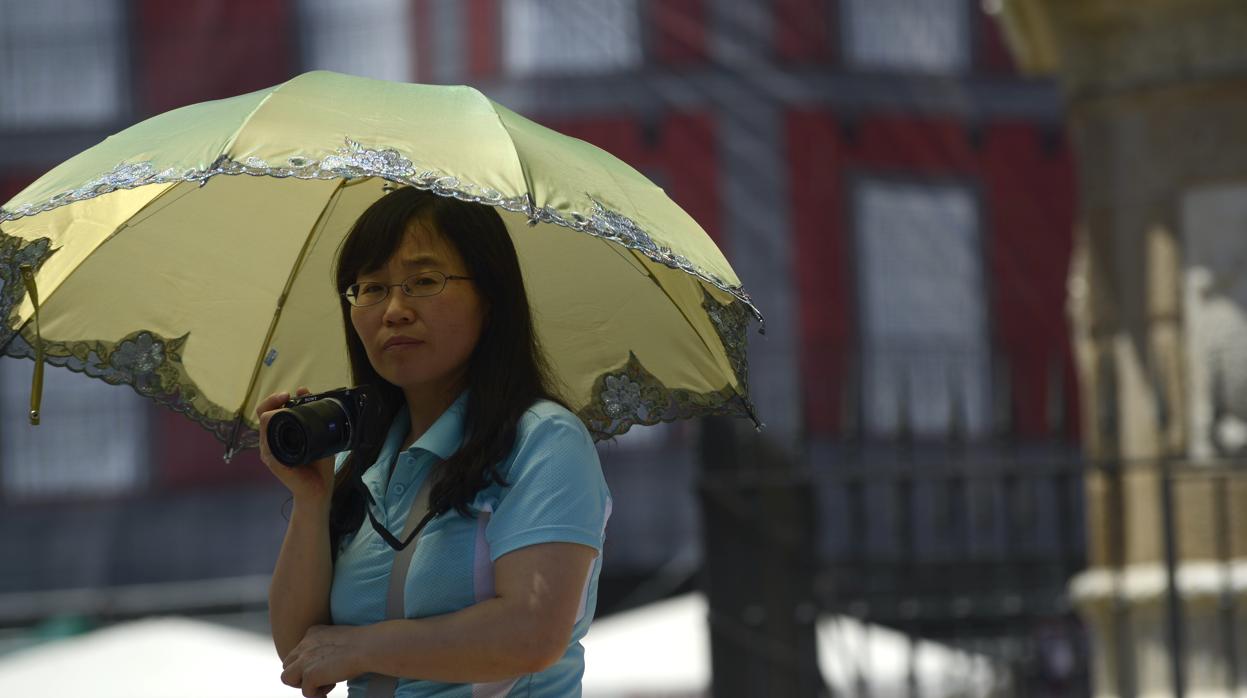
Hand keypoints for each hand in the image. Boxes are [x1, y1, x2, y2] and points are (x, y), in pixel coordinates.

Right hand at [257, 387, 335, 502]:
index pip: (269, 413)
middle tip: (286, 395)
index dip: (276, 400)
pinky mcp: (272, 461)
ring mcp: (270, 452)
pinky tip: (282, 420)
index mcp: (280, 437)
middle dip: (271, 401)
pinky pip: (267, 441)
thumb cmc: (318, 465)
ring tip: (284, 402)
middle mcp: (271, 443)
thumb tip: (305, 391)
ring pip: (263, 425)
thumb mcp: (317, 435)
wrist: (319, 489)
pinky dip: (272, 428)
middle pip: (262, 415)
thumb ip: (312, 416)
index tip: (291, 392)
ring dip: (272, 411)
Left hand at [281, 624, 362, 696]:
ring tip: (321, 685)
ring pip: (286, 678)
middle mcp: (304, 645)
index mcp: (312, 633)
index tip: (325, 666)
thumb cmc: (362, 643)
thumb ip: (326, 647)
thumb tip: (327, 664)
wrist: (368, 646)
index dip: (308, 663)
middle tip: (321, 678)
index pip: (298, 652)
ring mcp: (304, 661)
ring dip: (302, 684)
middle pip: (288, 664)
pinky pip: (306, 692)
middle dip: (301, 674)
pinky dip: (317, 695)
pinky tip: (331, 689)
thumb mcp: (338, 639)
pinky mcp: (310, 675)